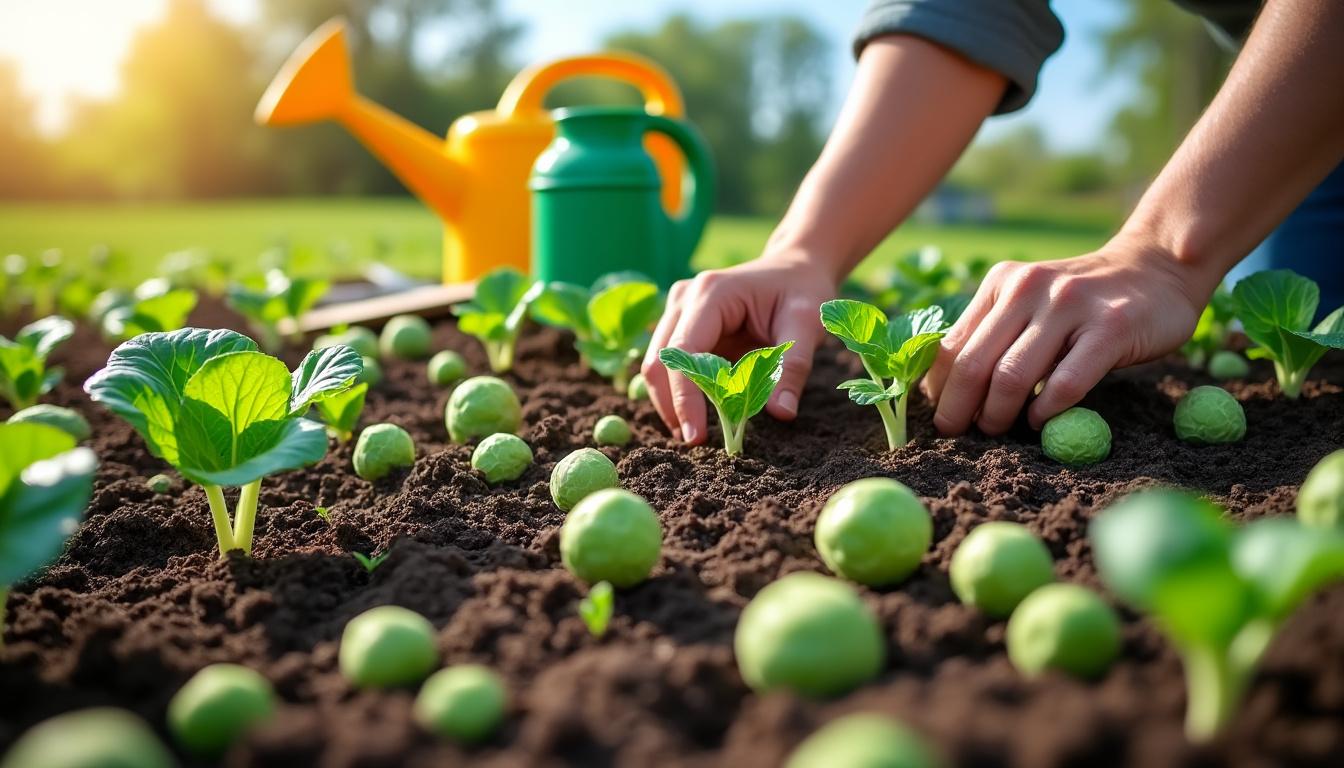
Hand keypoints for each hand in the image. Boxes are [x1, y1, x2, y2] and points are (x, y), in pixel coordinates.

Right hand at [641, 253, 836, 443]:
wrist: (796, 268)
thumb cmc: (803, 292)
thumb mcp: (807, 325)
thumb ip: (793, 368)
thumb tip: (781, 413)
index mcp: (712, 293)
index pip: (684, 352)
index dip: (685, 398)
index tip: (696, 437)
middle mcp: (685, 297)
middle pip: (659, 361)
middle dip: (673, 405)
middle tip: (696, 442)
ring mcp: (678, 309)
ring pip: (657, 365)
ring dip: (672, 401)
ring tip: (697, 432)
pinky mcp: (681, 324)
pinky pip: (670, 365)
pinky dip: (679, 392)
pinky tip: (699, 413)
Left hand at [922, 240, 1209, 434]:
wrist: (1157, 270)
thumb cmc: (1082, 302)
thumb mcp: (1029, 302)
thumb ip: (993, 333)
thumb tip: (945, 390)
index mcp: (1002, 283)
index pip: (951, 345)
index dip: (938, 390)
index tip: (942, 416)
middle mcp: (1029, 288)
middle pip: (974, 364)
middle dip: (958, 410)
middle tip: (958, 435)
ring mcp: (1070, 305)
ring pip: (1013, 375)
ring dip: (997, 415)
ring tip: (998, 430)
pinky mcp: (1111, 327)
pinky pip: (1065, 382)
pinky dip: (1046, 412)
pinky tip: (1040, 422)